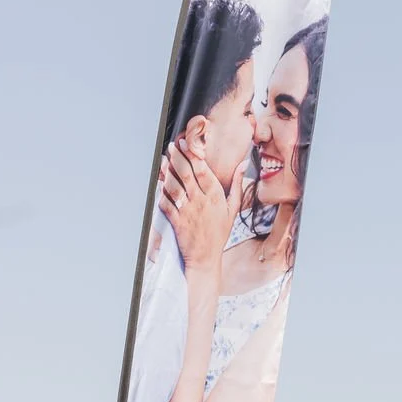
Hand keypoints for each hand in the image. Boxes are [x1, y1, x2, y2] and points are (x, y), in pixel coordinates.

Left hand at [157, 141, 245, 271]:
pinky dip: (161, 191)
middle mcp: (201, 202)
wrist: (205, 258)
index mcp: (215, 198)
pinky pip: (166, 202)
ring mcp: (187, 211)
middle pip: (186, 173)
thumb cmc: (219, 234)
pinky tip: (159, 181)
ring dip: (167, 171)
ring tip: (164, 159)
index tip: (186, 143)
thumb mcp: (233, 209)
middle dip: (178, 157)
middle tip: (172, 146)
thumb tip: (243, 165)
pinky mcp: (176, 220)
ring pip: (174, 185)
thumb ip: (237, 185)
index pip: (202, 171)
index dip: (193, 155)